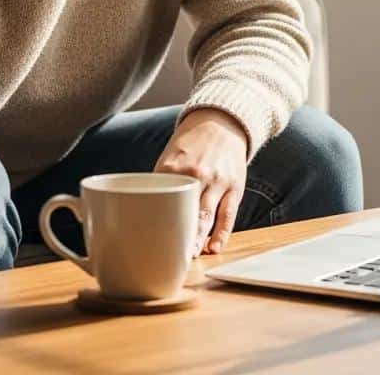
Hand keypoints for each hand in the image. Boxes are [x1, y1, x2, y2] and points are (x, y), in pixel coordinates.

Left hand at [153, 107, 247, 256]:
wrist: (221, 121)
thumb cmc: (191, 143)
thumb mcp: (170, 154)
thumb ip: (160, 180)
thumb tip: (145, 210)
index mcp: (173, 166)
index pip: (160, 198)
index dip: (154, 220)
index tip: (147, 240)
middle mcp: (196, 173)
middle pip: (185, 211)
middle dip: (178, 235)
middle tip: (170, 257)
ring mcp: (217, 181)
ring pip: (206, 215)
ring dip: (197, 239)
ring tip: (188, 256)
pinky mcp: (234, 187)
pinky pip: (228, 215)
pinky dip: (222, 233)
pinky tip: (214, 247)